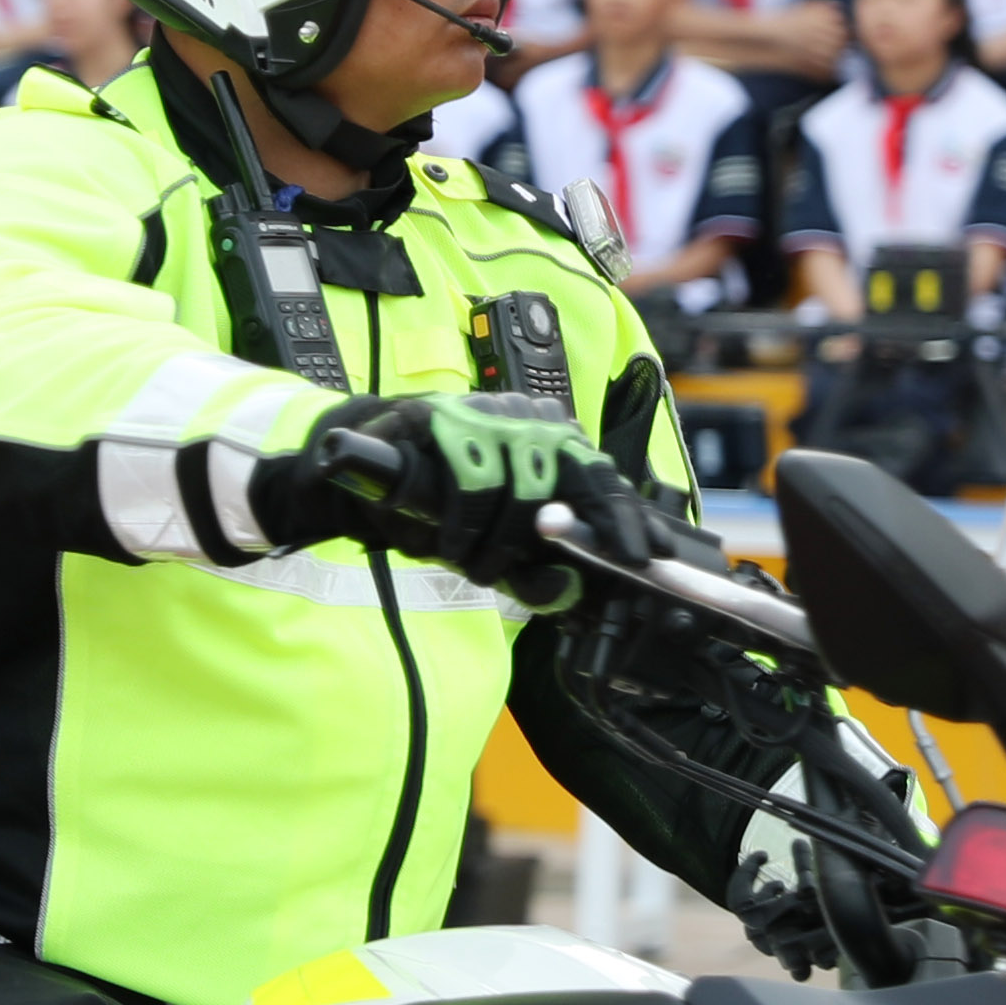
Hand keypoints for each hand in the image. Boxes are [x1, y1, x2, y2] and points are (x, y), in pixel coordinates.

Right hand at [272, 395, 656, 607]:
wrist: (361, 478)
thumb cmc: (439, 509)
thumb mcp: (494, 550)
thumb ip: (533, 575)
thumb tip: (568, 591)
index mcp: (552, 441)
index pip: (601, 476)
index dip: (624, 517)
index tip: (644, 554)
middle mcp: (527, 417)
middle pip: (567, 481)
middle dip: (542, 541)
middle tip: (503, 570)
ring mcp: (486, 413)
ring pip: (519, 487)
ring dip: (494, 541)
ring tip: (470, 559)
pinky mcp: (441, 417)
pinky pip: (470, 480)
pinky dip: (463, 524)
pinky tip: (450, 541)